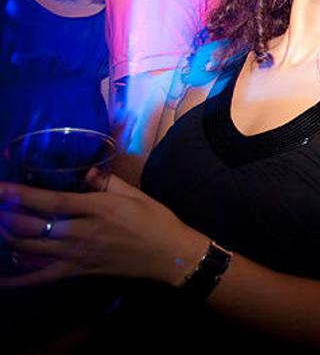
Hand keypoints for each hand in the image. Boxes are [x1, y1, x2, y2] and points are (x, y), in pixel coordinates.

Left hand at [0, 170, 206, 287]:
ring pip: (32, 249)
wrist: (170, 254)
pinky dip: (18, 280)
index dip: (21, 194)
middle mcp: (83, 233)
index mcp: (98, 209)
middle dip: (6, 216)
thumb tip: (87, 172)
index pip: (51, 201)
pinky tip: (0, 278)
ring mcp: (78, 255)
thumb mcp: (136, 194)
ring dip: (8, 237)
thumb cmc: (156, 220)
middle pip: (33, 226)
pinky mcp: (79, 271)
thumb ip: (108, 182)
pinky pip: (41, 277)